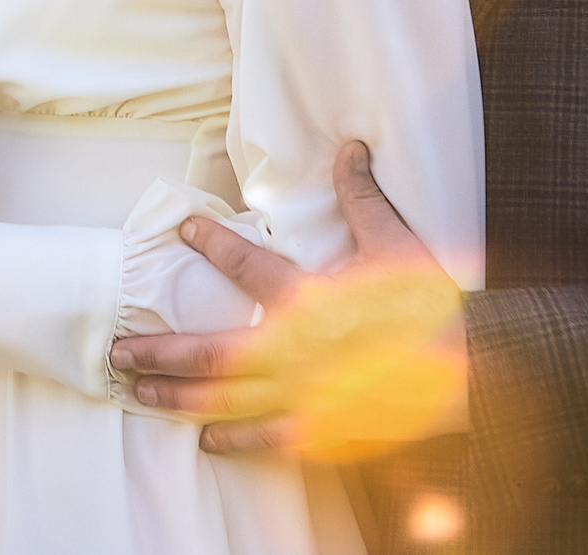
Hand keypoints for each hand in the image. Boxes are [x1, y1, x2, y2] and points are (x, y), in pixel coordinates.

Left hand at [107, 141, 468, 457]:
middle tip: (116, 347)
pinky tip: (204, 437)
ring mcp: (304, 394)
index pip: (246, 265)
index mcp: (309, 299)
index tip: (181, 231)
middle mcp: (294, 351)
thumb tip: (349, 147)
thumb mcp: (397, 244)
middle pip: (210, 352)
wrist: (470, 371)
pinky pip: (265, 437)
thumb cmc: (431, 306)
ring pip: (225, 400)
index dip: (210, 244)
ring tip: (138, 389)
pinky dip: (232, 439)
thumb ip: (362, 197)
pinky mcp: (321, 427)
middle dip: (158, 349)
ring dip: (176, 395)